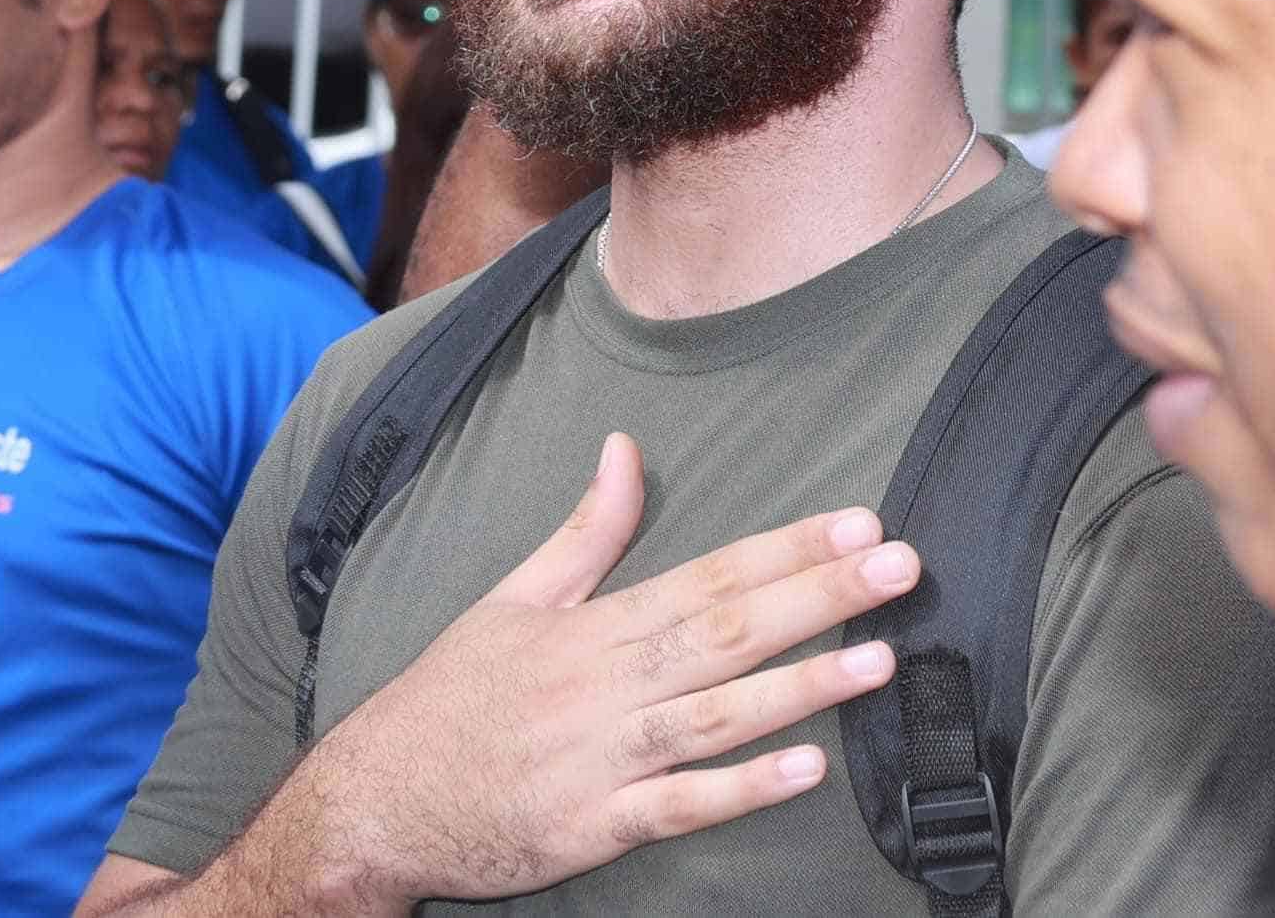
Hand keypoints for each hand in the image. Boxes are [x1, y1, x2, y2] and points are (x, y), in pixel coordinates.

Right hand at [290, 433, 911, 907]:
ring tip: (879, 657)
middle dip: (819, 595)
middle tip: (899, 565)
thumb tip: (627, 447)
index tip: (857, 521)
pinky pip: (679, 805)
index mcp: (592, 625)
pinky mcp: (595, 827)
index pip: (707, 573)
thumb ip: (585, 530)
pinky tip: (805, 769)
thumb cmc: (450, 699)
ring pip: (716, 714)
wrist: (376, 800)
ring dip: (802, 686)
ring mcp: (603, 757)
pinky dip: (740, 787)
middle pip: (727, 630)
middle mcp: (605, 683)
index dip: (787, 547)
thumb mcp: (512, 598)